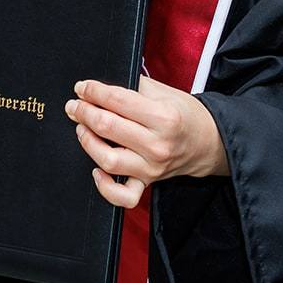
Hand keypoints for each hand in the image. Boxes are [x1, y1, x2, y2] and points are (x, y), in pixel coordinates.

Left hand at [66, 75, 227, 208]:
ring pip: (108, 159)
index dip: (93, 91)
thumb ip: (134, 86)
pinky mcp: (148, 183)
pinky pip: (123, 196)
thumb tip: (101, 86)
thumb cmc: (184, 114)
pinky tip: (96, 169)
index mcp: (163, 116)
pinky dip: (105, 187)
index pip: (117, 100)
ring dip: (87, 141)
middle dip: (84, 112)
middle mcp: (157, 144)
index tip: (81, 87)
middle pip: (107, 127)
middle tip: (74, 105)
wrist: (209, 142)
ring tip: (82, 128)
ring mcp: (152, 167)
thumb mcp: (164, 92)